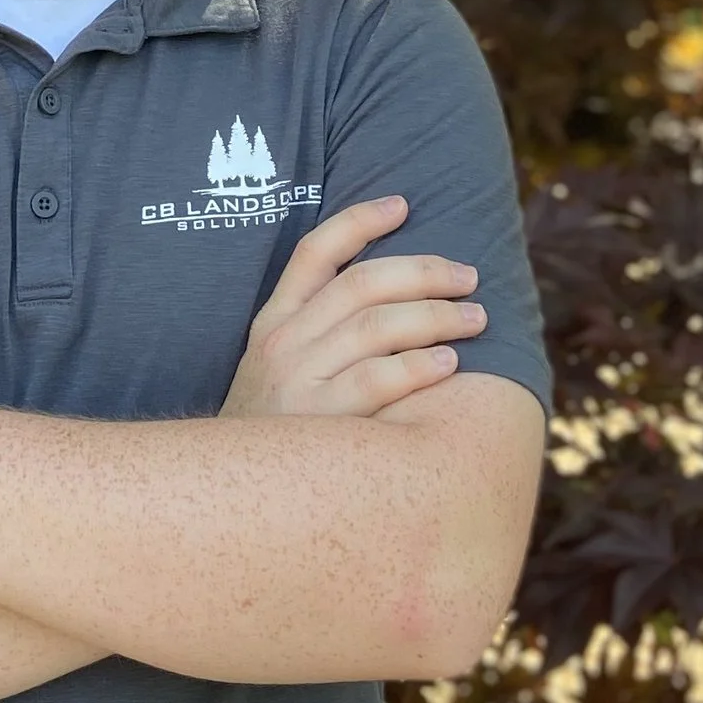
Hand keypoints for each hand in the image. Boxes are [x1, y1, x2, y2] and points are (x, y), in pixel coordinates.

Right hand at [219, 194, 486, 419]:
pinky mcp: (317, 422)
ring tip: (475, 319)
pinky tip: (448, 363)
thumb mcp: (270, 371)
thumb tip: (386, 296)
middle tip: (469, 278)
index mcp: (273, 322)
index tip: (403, 204)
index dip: (360, 221)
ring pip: (377, 326)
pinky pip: (377, 381)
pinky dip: (418, 367)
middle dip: (424, 272)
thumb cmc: (271, 433)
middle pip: (362, 284)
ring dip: (435, 316)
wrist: (226, 499)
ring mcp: (298, 380)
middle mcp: (284, 342)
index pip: (315, 252)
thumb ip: (313, 333)